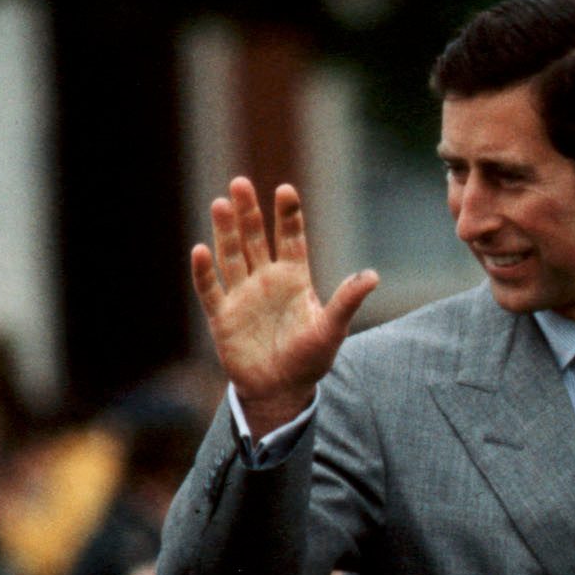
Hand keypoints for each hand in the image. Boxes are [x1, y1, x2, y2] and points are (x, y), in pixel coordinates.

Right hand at [190, 177, 378, 435]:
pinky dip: (204, 271)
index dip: (288, 215)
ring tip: (221, 203)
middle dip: (249, 212)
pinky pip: (211, 289)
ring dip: (225, 231)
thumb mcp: (332, 329)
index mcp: (294, 278)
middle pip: (255, 238)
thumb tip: (373, 276)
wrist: (281, 391)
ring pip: (232, 255)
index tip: (286, 190)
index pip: (291, 238)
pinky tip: (201, 250)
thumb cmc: (309, 359)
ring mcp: (242, 295)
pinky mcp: (222, 315)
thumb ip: (347, 301)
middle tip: (240, 183)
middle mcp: (266, 280)